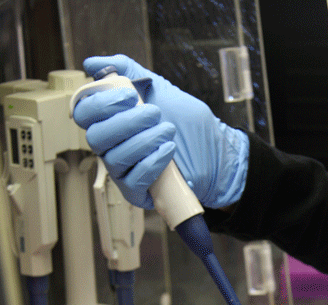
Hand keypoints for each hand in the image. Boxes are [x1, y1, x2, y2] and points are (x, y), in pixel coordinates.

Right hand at [73, 54, 248, 209]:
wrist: (216, 154)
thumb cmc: (189, 125)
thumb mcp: (162, 90)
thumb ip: (129, 73)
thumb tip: (94, 63)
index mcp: (113, 120)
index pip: (85, 113)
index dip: (100, 103)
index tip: (128, 96)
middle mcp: (113, 146)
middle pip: (95, 137)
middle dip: (126, 122)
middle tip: (154, 114)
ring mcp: (124, 170)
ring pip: (114, 158)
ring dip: (144, 141)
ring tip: (168, 131)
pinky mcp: (137, 191)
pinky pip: (132, 180)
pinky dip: (150, 163)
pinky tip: (168, 151)